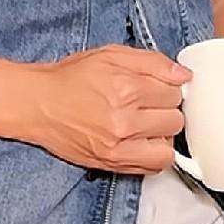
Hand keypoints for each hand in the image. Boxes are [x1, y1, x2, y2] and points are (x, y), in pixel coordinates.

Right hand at [23, 45, 190, 174]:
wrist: (39, 104)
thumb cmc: (72, 77)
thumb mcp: (111, 55)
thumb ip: (152, 62)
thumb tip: (183, 75)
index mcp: (125, 87)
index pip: (174, 93)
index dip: (168, 87)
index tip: (157, 86)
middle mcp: (124, 120)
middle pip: (175, 120)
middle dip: (167, 109)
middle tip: (150, 103)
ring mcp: (118, 147)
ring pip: (168, 148)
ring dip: (162, 135)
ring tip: (147, 124)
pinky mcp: (112, 164)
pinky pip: (152, 168)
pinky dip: (154, 154)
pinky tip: (142, 140)